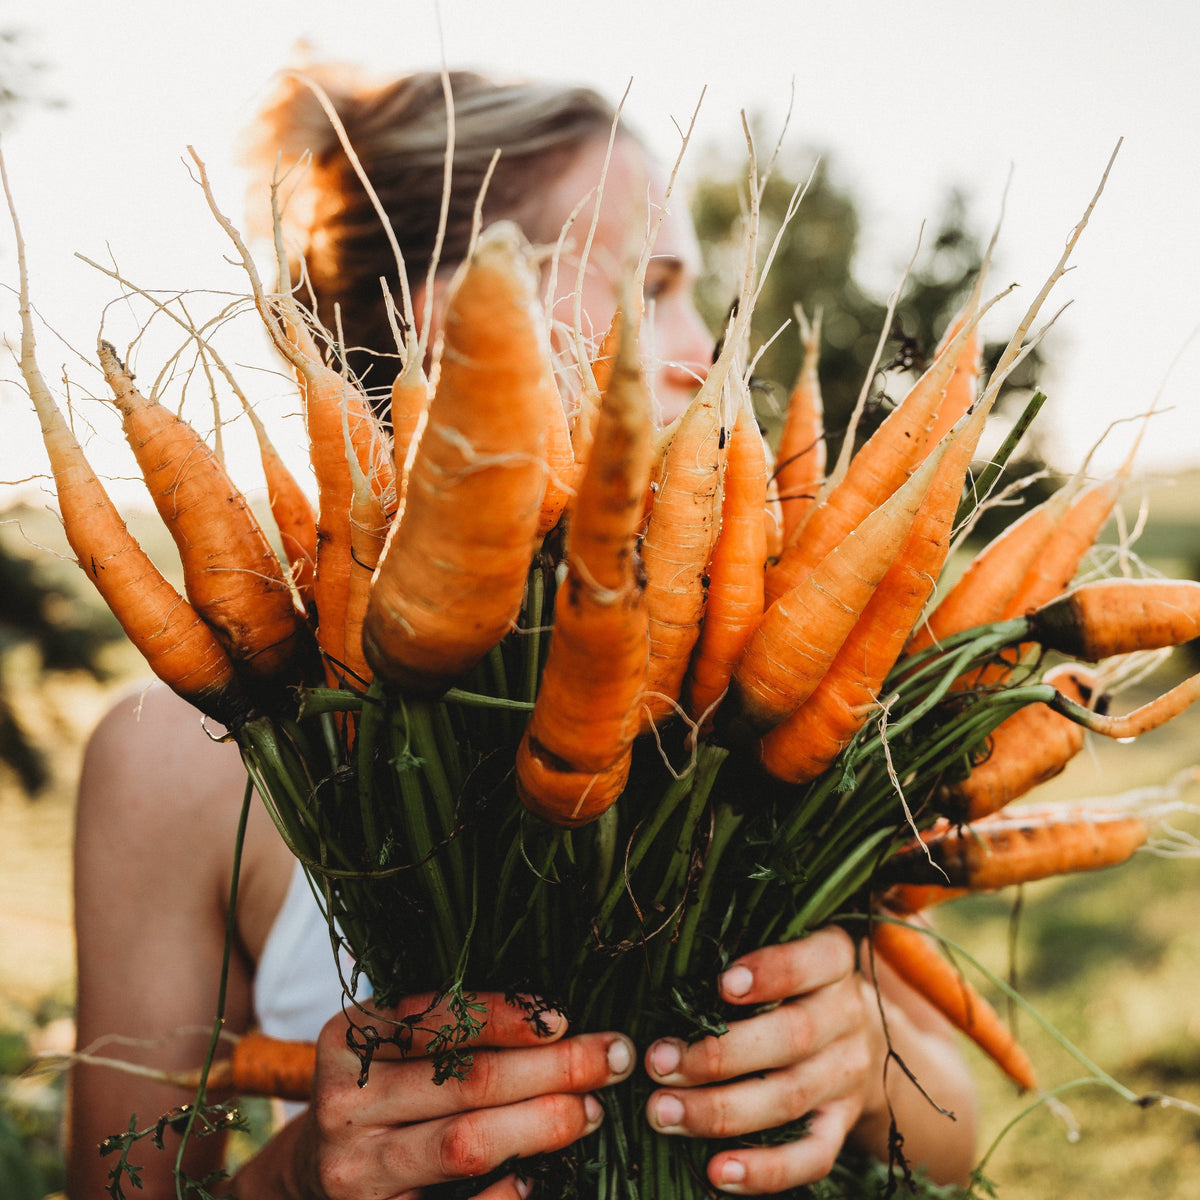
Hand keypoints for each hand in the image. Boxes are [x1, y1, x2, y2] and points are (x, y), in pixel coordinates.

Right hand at [296, 991, 635, 1198]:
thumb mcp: (395, 1044)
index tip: (564, 1016)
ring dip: (543, 1125)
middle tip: (611, 1059)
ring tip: (593, 1111)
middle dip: (551, 1068)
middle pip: (465, 1081)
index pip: (436, 1016)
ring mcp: (355, 1171)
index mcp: (349, 1039)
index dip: (505, 1015)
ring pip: (465, 1144)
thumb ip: (451, 1021)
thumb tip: (555, 1013)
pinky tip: (541, 1174)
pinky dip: (507, 1193)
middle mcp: (343, 1103)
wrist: (319, 1174)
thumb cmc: (385, 1090)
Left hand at [643, 927, 884, 1194]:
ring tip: (664, 1113)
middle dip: (718, 1055)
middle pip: (792, 1037)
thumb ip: (739, 959)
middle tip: (658, 1063)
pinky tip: (717, 1171)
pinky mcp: (842, 1124)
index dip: (771, 973)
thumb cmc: (791, 984)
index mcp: (832, 964)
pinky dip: (764, 1170)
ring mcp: (847, 1075)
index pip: (812, 963)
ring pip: (789, 1098)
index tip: (721, 984)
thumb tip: (663, 980)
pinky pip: (811, 1156)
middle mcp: (847, 1017)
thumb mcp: (783, 955)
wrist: (858, 1036)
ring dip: (720, 1111)